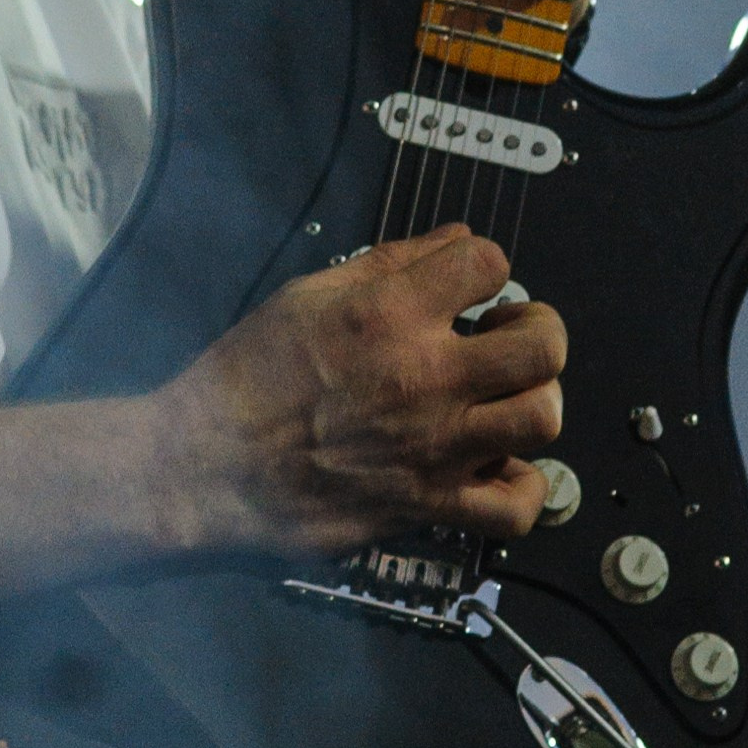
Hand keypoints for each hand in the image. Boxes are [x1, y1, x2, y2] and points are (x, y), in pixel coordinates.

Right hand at [160, 226, 565, 559]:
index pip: (489, 263)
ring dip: (535, 399)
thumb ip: (390, 263)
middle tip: (506, 334)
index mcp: (389, 314)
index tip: (469, 284)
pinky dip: (523, 488)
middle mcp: (424, 378)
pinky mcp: (428, 505)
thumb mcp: (307, 293)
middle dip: (537, 329)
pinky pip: (514, 507)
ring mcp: (434, 447)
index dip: (485, 266)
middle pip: (542, 344)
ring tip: (505, 396)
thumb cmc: (246, 378)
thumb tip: (454, 240)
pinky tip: (500, 466)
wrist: (205, 466)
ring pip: (542, 417)